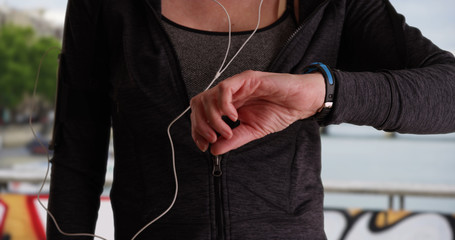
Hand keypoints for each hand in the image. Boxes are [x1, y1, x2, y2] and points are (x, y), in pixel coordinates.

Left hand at [190, 70, 324, 154]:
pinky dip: (224, 105)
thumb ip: (234, 139)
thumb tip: (213, 150)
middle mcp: (229, 94)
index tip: (203, 145)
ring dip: (213, 118)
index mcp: (228, 105)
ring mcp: (236, 85)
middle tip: (212, 139)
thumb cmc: (280, 111)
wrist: (301, 102)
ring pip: (208, 96)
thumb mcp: (253, 131)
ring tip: (226, 131)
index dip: (197, 129)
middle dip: (200, 124)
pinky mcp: (247, 78)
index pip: (201, 113)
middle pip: (199, 103)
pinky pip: (225, 89)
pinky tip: (234, 117)